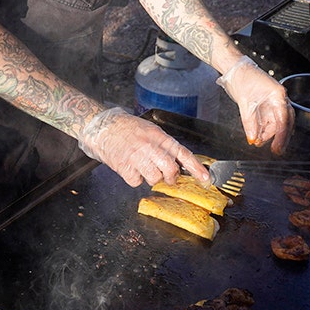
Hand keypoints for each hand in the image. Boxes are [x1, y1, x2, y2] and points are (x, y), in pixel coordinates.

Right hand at [77, 107, 210, 187]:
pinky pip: (137, 182)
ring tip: (143, 167)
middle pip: (170, 170)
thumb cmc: (128, 128)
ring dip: (151, 177)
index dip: (197, 168)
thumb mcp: (151, 131)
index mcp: (159, 137)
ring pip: (155, 179)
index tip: (206, 180)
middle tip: (167, 176)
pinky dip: (135, 178)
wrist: (103, 126)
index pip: (183, 153)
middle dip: (171, 177)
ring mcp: (137, 158)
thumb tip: (180, 162)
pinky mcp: (125, 168)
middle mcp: (150, 147)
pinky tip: (131, 167)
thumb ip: (164, 146)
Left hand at [217, 56, 293, 154]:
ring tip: (259, 142)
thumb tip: (253, 138)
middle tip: (276, 150)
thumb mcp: (244, 102)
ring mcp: (274, 101)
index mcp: (277, 94)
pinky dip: (265, 129)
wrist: (235, 68)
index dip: (282, 135)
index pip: (283, 118)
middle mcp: (279, 98)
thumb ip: (249, 122)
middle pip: (285, 122)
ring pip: (278, 122)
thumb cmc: (241, 78)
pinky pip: (270, 120)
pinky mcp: (267, 104)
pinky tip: (259, 135)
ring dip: (270, 133)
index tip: (278, 147)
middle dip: (281, 137)